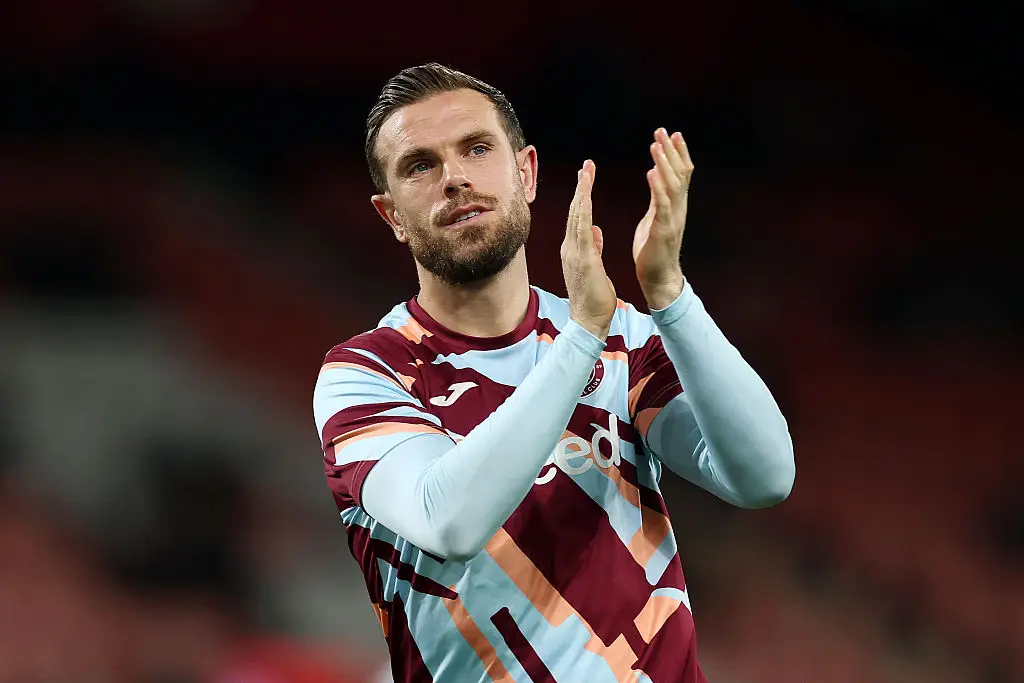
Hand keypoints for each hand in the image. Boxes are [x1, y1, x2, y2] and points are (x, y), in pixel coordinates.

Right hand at [561, 160, 616, 339]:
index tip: (588, 178)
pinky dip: (584, 210)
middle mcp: (570, 248)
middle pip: (575, 211)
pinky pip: (582, 228)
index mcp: (575, 250)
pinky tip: (588, 195)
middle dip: (581, 187)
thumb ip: (594, 248)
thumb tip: (595, 231)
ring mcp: (574, 252)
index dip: (583, 196)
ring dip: (582, 192)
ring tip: (586, 171)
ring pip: (577, 215)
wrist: (589, 320)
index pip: (579, 218)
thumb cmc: (594, 299)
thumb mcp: (595, 268)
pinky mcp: (582, 258)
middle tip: (587, 165)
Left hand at [633, 128, 693, 309]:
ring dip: (664, 163)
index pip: (680, 174)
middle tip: (663, 130)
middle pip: (679, 173)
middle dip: (671, 151)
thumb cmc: (653, 251)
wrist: (658, 278)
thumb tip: (657, 180)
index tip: (672, 134)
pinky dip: (658, 187)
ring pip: (672, 185)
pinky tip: (652, 172)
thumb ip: (658, 199)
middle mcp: (678, 208)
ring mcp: (673, 218)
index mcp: (674, 205)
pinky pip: (662, 205)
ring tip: (656, 145)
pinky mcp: (664, 230)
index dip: (677, 153)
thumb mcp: (655, 218)